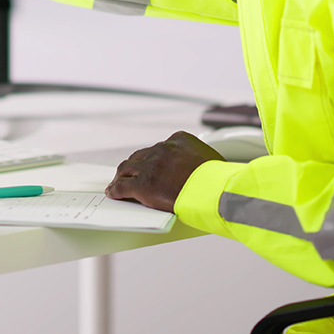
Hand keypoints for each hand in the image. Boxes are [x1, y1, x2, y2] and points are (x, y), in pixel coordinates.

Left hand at [104, 131, 222, 211]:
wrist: (216, 191)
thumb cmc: (220, 180)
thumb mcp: (211, 158)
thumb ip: (198, 158)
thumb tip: (201, 167)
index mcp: (180, 140)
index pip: (159, 147)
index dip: (153, 158)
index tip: (152, 164)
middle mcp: (163, 149)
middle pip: (141, 155)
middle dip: (136, 165)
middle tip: (131, 173)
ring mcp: (151, 166)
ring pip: (127, 168)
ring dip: (123, 175)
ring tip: (119, 181)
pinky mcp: (143, 184)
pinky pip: (122, 186)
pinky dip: (116, 190)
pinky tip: (113, 193)